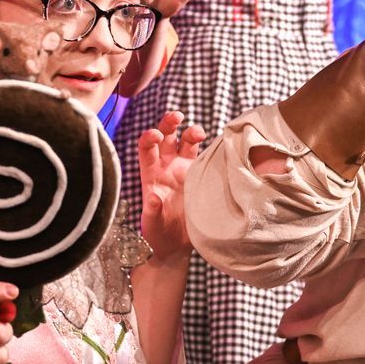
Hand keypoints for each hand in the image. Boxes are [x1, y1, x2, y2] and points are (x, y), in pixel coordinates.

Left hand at [137, 111, 206, 257]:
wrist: (177, 247)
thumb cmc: (158, 236)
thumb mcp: (152, 225)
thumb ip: (151, 211)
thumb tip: (151, 196)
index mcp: (150, 174)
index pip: (146, 147)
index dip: (149, 137)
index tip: (156, 135)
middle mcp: (167, 167)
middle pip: (167, 137)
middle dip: (169, 123)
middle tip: (177, 116)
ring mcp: (185, 170)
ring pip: (187, 143)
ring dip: (192, 133)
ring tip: (198, 132)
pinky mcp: (202, 177)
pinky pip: (207, 157)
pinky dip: (212, 149)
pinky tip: (218, 146)